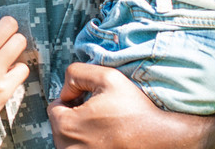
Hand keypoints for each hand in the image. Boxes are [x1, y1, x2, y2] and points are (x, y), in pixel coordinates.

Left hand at [47, 62, 214, 148]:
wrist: (160, 138)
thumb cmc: (134, 110)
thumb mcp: (107, 77)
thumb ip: (77, 73)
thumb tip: (66, 88)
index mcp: (65, 125)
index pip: (55, 107)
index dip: (72, 98)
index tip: (90, 98)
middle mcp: (67, 147)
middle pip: (61, 124)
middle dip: (76, 115)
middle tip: (101, 111)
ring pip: (71, 139)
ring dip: (83, 130)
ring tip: (106, 124)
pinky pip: (83, 148)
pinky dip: (91, 142)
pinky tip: (108, 137)